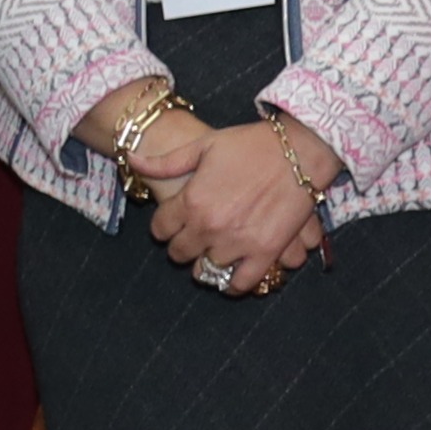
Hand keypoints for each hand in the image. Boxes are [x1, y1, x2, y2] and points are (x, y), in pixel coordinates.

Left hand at [140, 117, 338, 295]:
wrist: (299, 151)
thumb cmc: (250, 144)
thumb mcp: (203, 146)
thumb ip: (166, 162)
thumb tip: (131, 160)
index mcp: (190, 201)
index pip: (160, 229)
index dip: (163, 228)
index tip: (169, 225)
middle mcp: (209, 226)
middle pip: (180, 253)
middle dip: (181, 247)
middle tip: (190, 241)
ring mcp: (237, 242)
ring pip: (207, 269)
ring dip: (207, 263)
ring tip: (211, 255)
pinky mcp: (266, 251)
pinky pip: (241, 282)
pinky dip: (233, 284)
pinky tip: (231, 276)